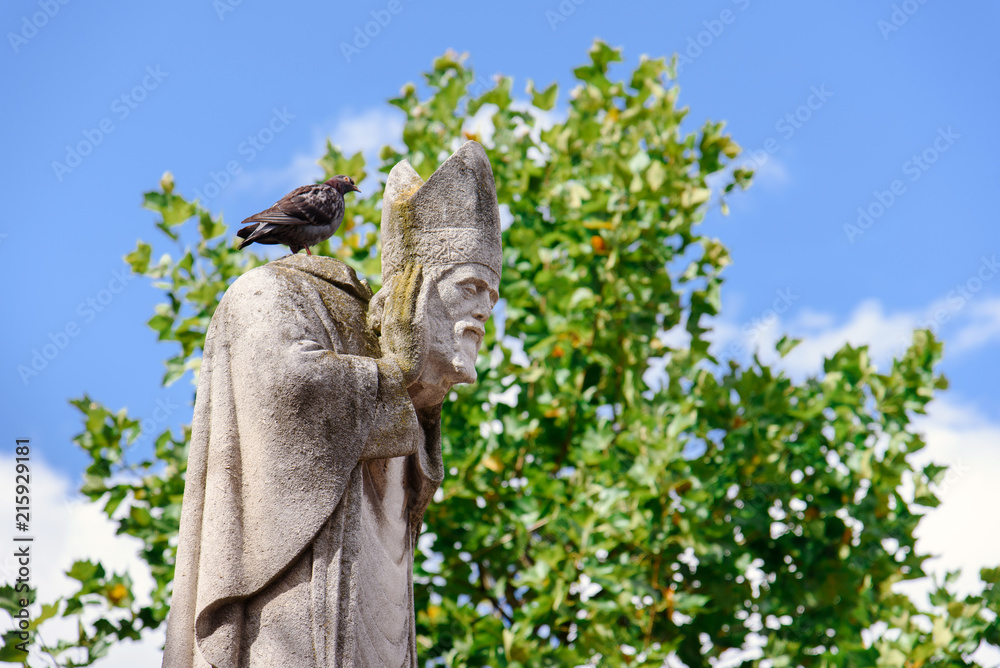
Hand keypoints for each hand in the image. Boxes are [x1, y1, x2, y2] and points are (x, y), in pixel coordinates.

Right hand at [380, 263, 424, 386]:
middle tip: (411, 266)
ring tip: (419, 267)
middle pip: (400, 291)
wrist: (401, 369)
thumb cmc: (396, 359)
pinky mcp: (417, 322)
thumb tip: (389, 316)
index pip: (392, 298)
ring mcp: (406, 319)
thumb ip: (389, 326)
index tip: (400, 275)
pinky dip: (423, 288)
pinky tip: (428, 279)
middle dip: (405, 277)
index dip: (396, 285)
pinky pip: (420, 300)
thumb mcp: (388, 340)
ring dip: (414, 278)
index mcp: (387, 321)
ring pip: (409, 293)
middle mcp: (395, 317)